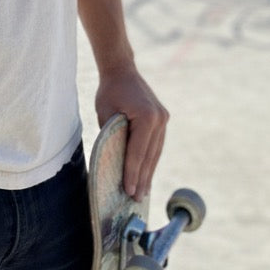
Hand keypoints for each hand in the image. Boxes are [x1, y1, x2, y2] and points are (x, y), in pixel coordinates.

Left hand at [95, 68, 168, 200]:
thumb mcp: (105, 114)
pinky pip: (156, 144)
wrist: (122, 70)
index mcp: (146, 116)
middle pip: (149, 155)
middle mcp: (159, 118)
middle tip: (136, 199)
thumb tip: (116, 164)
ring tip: (143, 191)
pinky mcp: (163, 119)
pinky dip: (151, 160)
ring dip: (148, 172)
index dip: (132, 173)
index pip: (137, 151)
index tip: (128, 191)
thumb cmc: (109, 91)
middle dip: (141, 178)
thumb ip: (113, 137)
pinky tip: (147, 173)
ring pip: (155, 152)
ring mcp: (163, 119)